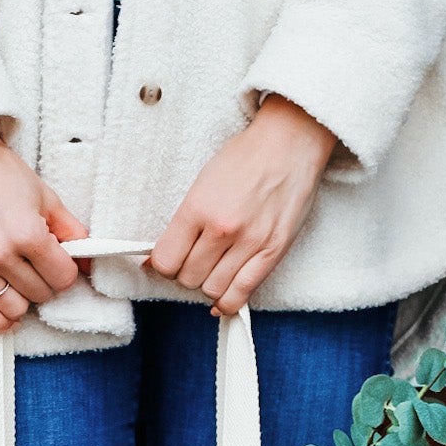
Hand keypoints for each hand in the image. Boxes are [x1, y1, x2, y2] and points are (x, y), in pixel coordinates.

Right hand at [0, 118, 85, 332]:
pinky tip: (8, 316)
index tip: (60, 261)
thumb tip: (87, 262)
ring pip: (14, 309)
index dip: (67, 270)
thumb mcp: (45, 196)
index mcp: (27, 233)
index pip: (63, 278)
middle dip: (46, 282)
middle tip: (38, 264)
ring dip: (24, 299)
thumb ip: (71, 232)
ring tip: (21, 280)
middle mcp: (0, 254)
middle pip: (41, 295)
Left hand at [148, 96, 337, 315]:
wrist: (289, 143)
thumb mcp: (202, 183)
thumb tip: (156, 261)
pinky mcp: (273, 252)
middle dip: (186, 274)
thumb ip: (181, 224)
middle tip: (195, 261)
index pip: (166, 261)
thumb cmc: (245, 159)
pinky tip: (223, 297)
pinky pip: (242, 294)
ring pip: (213, 290)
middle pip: (188, 278)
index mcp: (198, 207)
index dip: (163, 265)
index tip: (170, 259)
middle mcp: (222, 229)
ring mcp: (250, 242)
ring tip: (213, 270)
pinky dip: (228, 302)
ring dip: (208, 285)